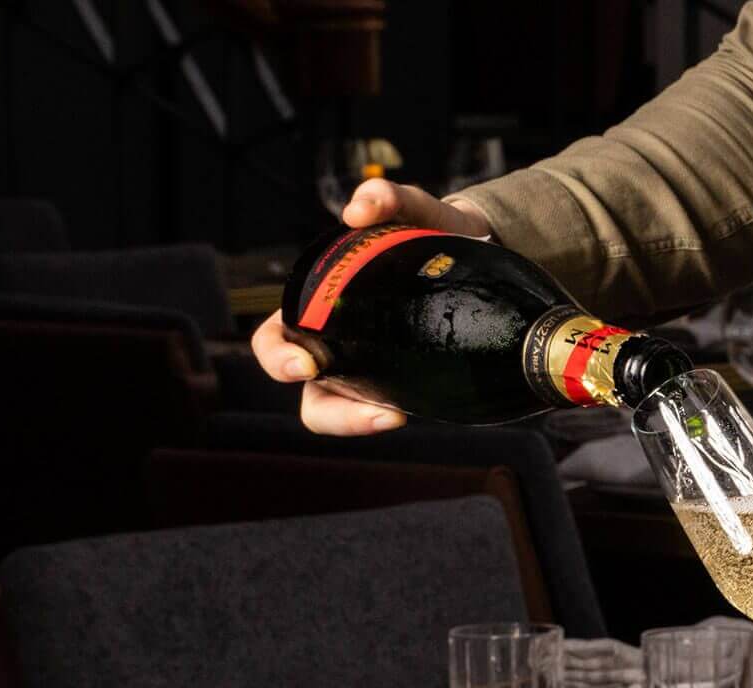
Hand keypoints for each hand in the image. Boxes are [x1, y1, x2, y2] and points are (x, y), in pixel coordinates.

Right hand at [249, 180, 492, 434]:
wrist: (477, 250)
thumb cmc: (426, 230)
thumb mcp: (410, 209)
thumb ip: (386, 199)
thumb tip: (358, 211)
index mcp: (316, 308)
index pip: (276, 341)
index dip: (279, 358)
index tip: (308, 365)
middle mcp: (336, 346)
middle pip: (310, 396)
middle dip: (329, 413)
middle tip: (366, 409)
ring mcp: (368, 371)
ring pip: (343, 413)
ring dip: (358, 423)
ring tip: (395, 417)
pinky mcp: (404, 384)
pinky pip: (384, 411)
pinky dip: (389, 415)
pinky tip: (411, 411)